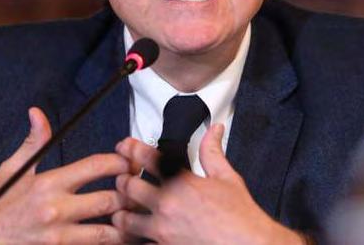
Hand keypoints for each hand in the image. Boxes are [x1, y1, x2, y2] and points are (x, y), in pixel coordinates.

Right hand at [0, 107, 128, 243]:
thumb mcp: (12, 170)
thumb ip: (34, 142)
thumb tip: (37, 113)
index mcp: (49, 183)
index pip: (96, 166)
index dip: (122, 161)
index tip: (132, 160)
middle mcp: (56, 210)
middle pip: (110, 199)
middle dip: (131, 194)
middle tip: (143, 190)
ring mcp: (59, 237)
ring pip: (108, 232)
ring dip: (127, 225)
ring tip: (139, 218)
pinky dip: (110, 243)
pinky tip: (122, 237)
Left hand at [112, 124, 306, 244]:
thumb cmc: (240, 217)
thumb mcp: (227, 177)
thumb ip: (213, 151)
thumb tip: (214, 131)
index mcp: (182, 183)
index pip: (148, 158)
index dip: (131, 148)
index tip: (124, 146)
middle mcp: (168, 205)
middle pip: (128, 186)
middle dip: (123, 180)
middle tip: (124, 178)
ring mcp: (163, 230)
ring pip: (126, 218)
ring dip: (123, 211)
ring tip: (125, 209)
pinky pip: (138, 242)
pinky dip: (134, 237)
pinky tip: (136, 233)